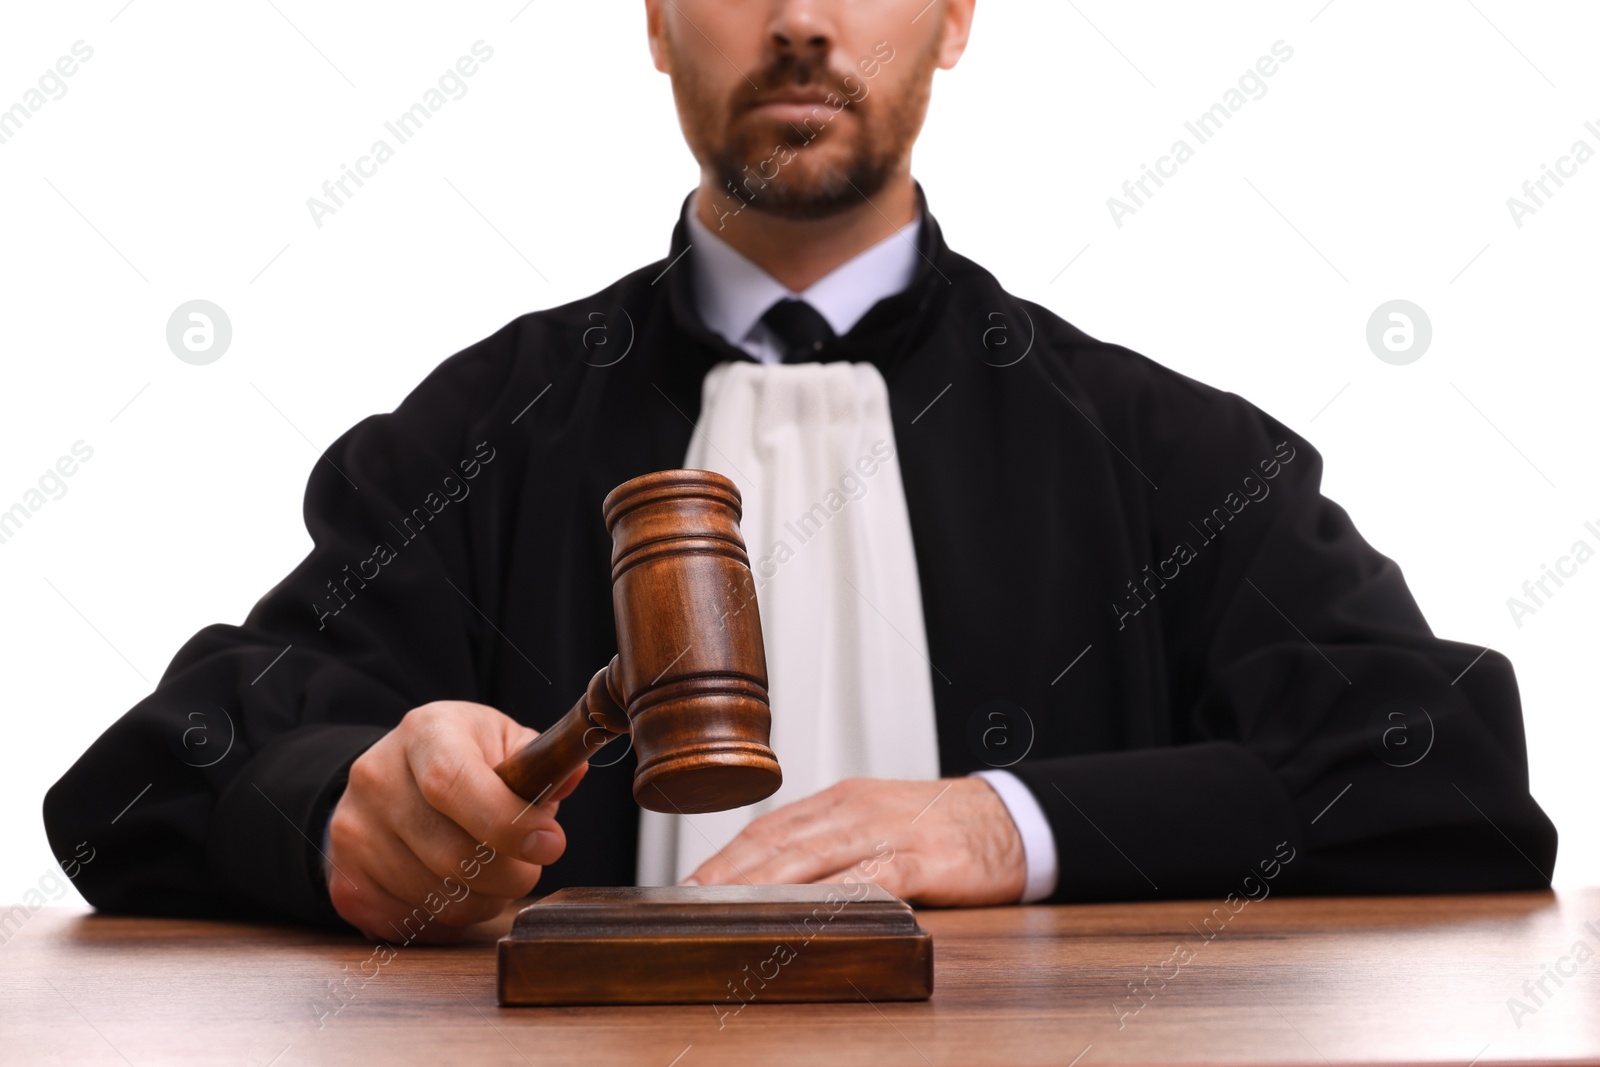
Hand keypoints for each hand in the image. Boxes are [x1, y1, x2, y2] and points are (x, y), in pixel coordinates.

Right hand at [326, 700, 586, 942]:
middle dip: (510, 874)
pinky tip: (459, 891)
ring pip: (437, 898)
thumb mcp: (500, 740)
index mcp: (424, 734)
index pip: (452, 784)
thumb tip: (571, 776)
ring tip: (494, 876)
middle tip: (529, 867)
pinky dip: (449, 920)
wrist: (389, 779)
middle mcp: (377, 779)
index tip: (549, 844)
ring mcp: (354, 834)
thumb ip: (538, 761)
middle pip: (451, 853)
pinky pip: (412, 924)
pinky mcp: (347, 882)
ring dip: (484, 900)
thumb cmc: (461, 759)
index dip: (507, 823)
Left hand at [682, 777, 1025, 905]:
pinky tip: (816, 913)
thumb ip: (826, 845)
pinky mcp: (926, 858)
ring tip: (733, 908)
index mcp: (840, 801)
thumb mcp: (872, 824)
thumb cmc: (935, 828)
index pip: (768, 828)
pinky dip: (843, 894)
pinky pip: (877, 877)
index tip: (689, 884)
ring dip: (771, 885)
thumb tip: (767, 882)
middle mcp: (858, 809)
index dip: (725, 857)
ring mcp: (892, 831)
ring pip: (819, 856)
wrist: (1007, 819)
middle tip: (692, 899)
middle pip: (782, 841)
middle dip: (732, 873)